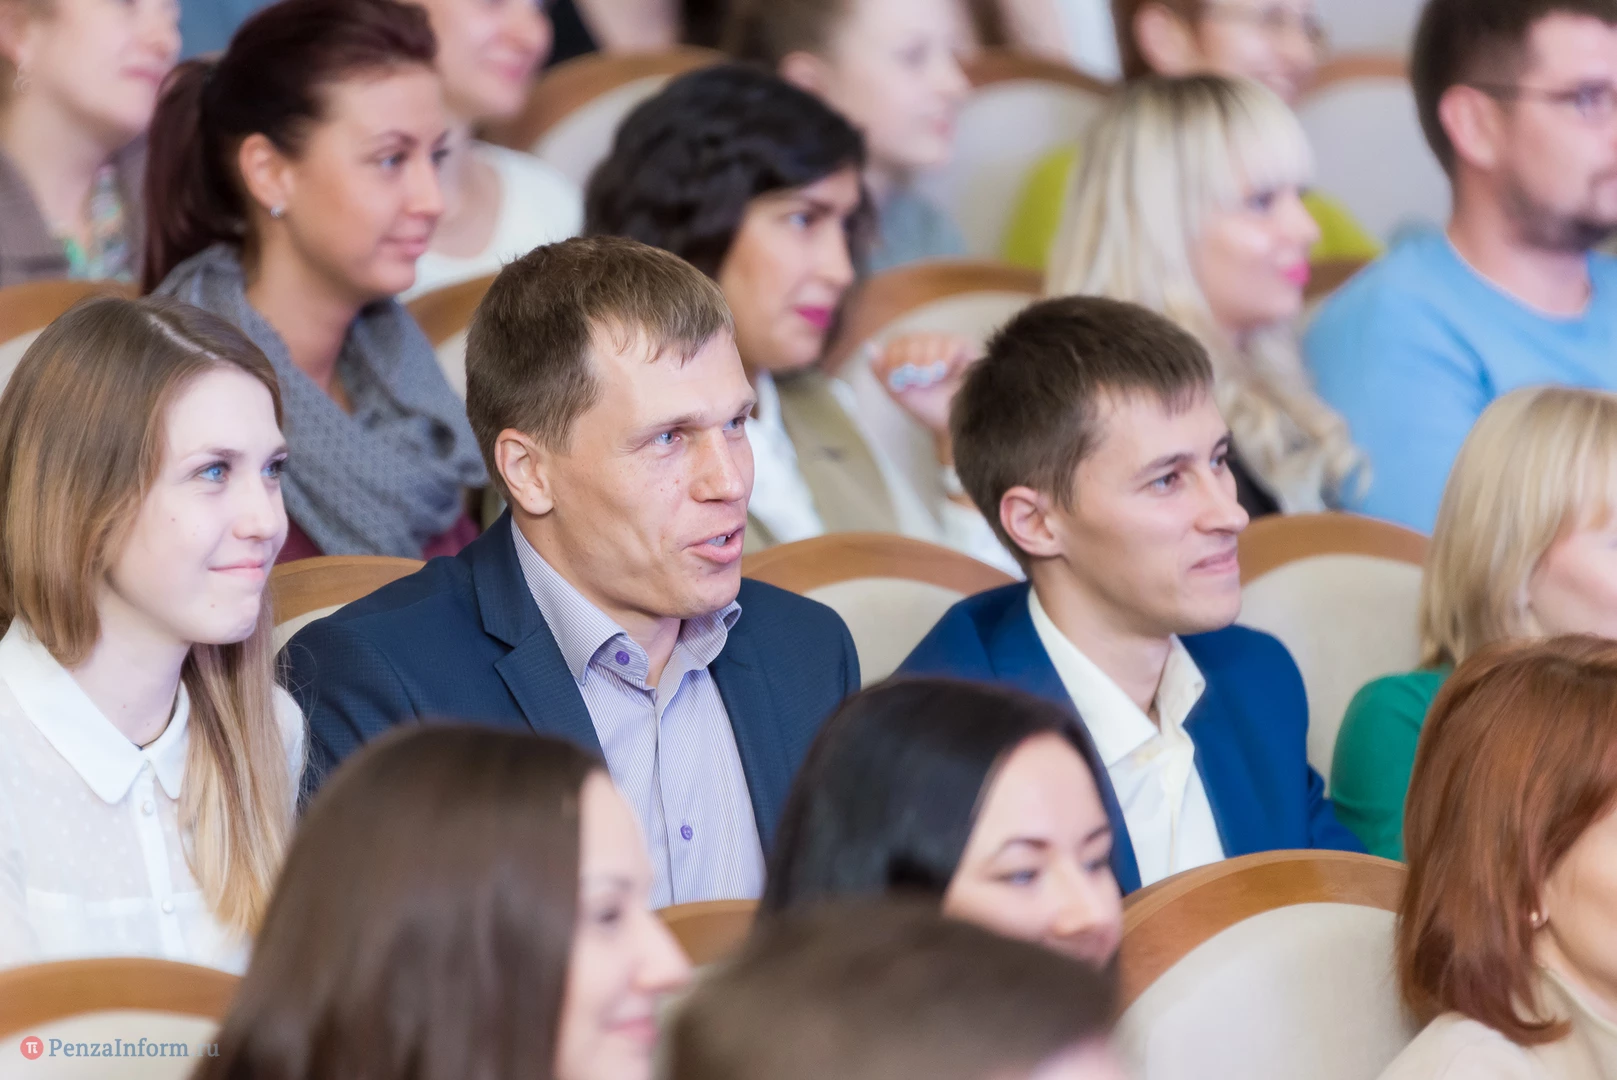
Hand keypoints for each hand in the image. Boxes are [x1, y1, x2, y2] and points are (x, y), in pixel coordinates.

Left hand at [870, 332, 978, 451]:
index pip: (897, 343)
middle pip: (911, 339)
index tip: (899, 377)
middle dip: (910, 358)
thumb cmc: (927, 409)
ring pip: (930, 339)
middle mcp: (927, 346)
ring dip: (927, 360)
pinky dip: (943, 358)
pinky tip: (944, 373)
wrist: (955, 424)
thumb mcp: (899, 393)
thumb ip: (882, 371)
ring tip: (931, 380)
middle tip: (916, 379)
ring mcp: (946, 345)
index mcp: (910, 355)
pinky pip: (950, 343)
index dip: (894, 356)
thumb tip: (869, 346)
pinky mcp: (965, 348)